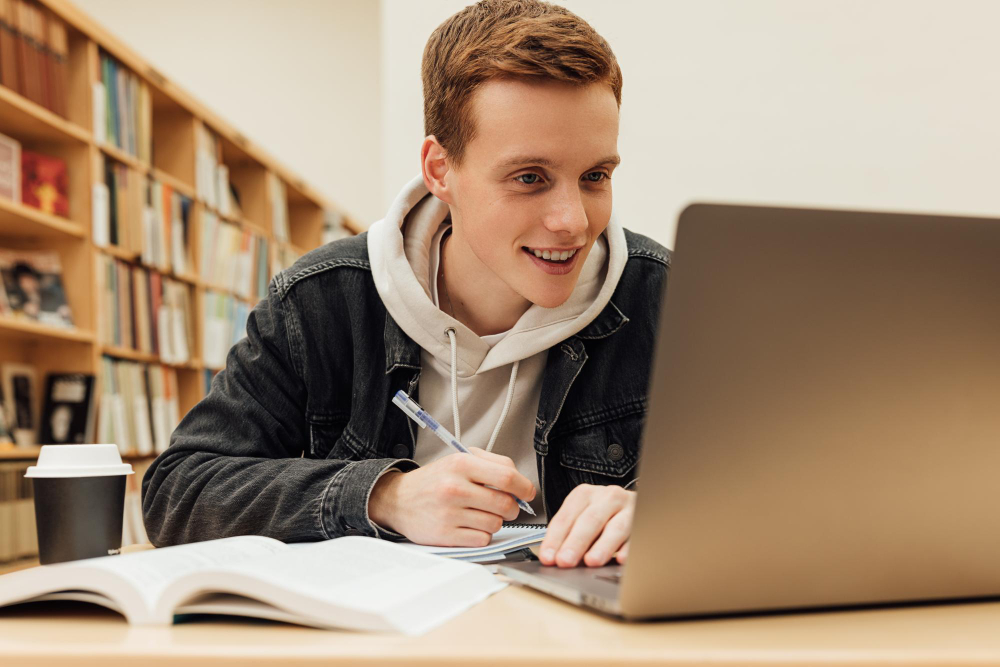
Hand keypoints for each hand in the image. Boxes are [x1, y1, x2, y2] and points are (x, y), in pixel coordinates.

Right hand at [368, 448, 535, 547]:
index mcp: (461, 464)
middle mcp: (455, 487)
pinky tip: (470, 525)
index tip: (527, 493)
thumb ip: (493, 464)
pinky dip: (482, 534)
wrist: (398, 500)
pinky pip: (482, 539)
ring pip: (496, 524)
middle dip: (512, 508)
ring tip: (481, 513)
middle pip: (506, 504)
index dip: (525, 487)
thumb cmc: (435, 480)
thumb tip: (521, 482)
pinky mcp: (446, 535)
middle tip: (505, 506)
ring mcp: (449, 513)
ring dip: (495, 521)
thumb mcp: (460, 459)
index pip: (507, 477)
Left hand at [538, 484, 634, 567]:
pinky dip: (629, 548)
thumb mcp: (582, 516)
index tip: (548, 558)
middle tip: (565, 561)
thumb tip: (554, 559)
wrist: (636, 501)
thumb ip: (568, 534)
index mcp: (585, 494)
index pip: (566, 517)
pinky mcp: (644, 520)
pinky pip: (637, 535)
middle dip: (576, 542)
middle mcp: (607, 498)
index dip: (555, 538)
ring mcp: (628, 508)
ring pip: (616, 526)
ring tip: (591, 562)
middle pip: (590, 520)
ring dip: (602, 546)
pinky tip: (621, 559)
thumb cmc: (604, 513)